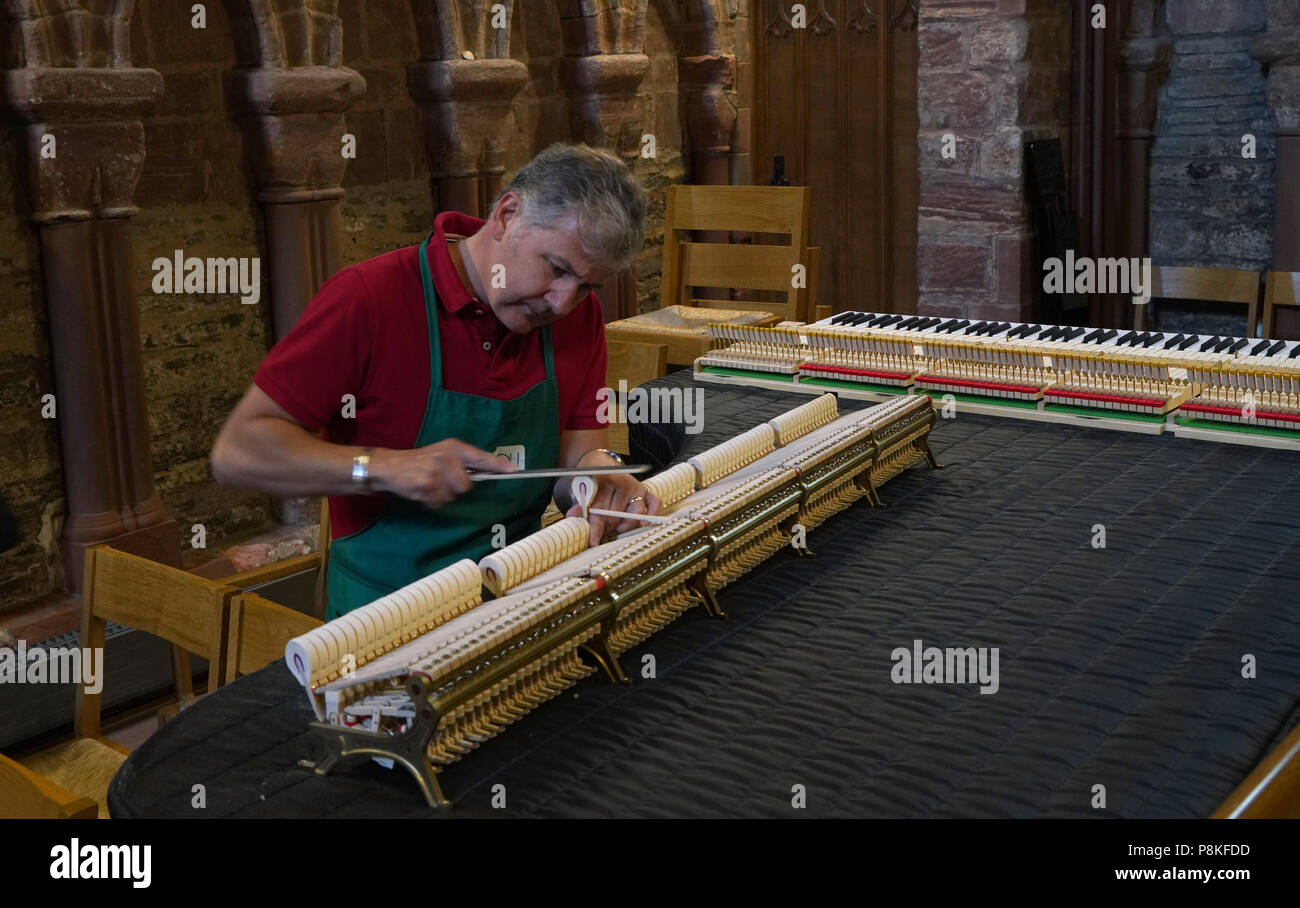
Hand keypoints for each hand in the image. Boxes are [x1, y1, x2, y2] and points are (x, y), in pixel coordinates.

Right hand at [370, 439, 515, 507]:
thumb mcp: (441, 455)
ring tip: (429, 485)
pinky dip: (430, 501)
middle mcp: (447, 455)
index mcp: (454, 447)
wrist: (389, 466)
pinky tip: (421, 491)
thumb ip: (462, 463)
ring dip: (441, 496)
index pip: (481, 457)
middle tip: (438, 481)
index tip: (514, 471)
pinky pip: (439, 502)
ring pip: (453, 495)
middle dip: (454, 489)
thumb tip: (487, 473)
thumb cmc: (419, 463)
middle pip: (467, 486)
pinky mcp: (426, 483)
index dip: (498, 466)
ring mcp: (436, 469)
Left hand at [564, 450, 661, 544]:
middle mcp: (621, 481)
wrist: (598, 462)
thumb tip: (574, 517)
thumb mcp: (578, 489)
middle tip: (601, 532)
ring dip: (623, 527)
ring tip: (613, 528)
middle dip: (607, 528)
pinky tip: (643, 523)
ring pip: (634, 515)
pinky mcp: (645, 490)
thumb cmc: (588, 480)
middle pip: (615, 516)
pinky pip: (654, 503)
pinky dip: (652, 514)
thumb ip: (578, 505)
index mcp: (602, 479)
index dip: (596, 527)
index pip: (600, 508)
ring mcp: (635, 486)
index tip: (593, 541)